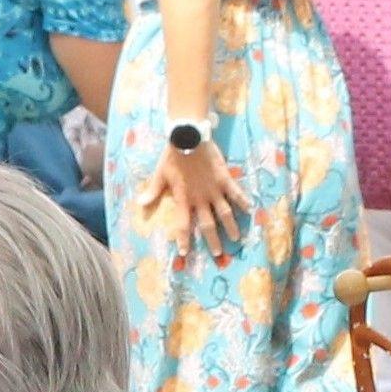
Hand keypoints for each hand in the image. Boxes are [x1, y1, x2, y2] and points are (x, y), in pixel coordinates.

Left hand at [137, 139, 249, 255]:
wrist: (188, 137)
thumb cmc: (171, 156)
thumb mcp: (160, 174)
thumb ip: (153, 191)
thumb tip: (140, 205)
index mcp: (183, 198)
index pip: (182, 224)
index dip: (183, 239)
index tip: (183, 253)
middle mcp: (200, 198)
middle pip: (207, 224)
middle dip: (212, 240)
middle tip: (217, 254)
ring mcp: (214, 189)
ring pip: (224, 213)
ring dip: (230, 226)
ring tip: (236, 238)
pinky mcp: (224, 179)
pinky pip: (236, 192)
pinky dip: (243, 201)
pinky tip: (250, 210)